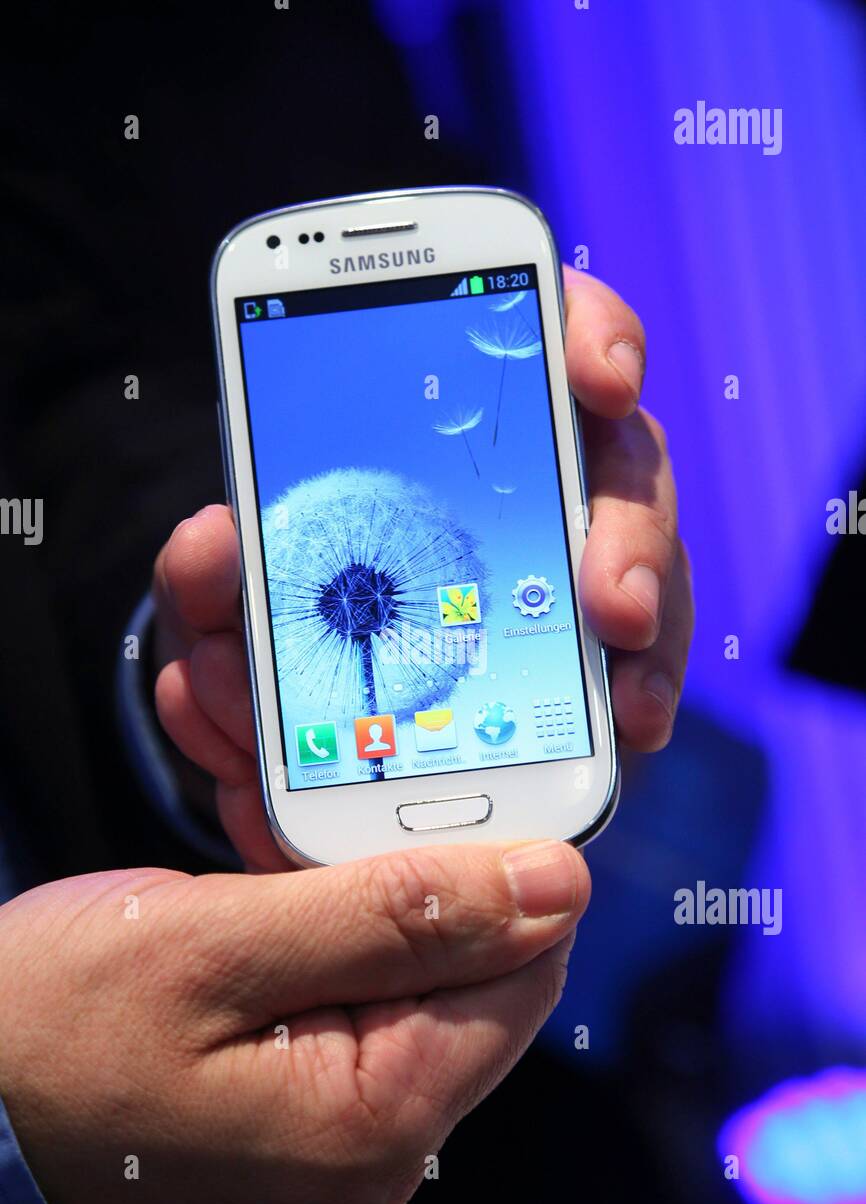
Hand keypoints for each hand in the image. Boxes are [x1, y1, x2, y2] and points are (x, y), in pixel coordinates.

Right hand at [0, 840, 585, 1203]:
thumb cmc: (46, 1033)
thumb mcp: (218, 944)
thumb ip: (396, 914)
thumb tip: (552, 885)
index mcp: (376, 1125)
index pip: (525, 972)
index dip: (500, 868)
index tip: (442, 788)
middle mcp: (378, 1157)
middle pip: (474, 979)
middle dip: (414, 878)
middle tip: (326, 816)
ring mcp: (341, 1147)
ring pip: (416, 984)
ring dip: (363, 902)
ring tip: (274, 860)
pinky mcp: (307, 1122)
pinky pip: (362, 1008)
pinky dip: (330, 941)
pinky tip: (269, 905)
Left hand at [153, 268, 693, 870]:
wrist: (305, 748)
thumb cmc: (274, 645)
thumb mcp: (224, 610)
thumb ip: (205, 579)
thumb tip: (215, 542)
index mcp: (450, 436)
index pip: (538, 340)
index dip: (588, 334)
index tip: (602, 375)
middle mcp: (536, 486)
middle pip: (623, 467)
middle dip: (631, 530)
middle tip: (611, 600)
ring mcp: (578, 576)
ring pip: (653, 570)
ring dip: (651, 628)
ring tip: (623, 698)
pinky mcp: (600, 664)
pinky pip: (645, 669)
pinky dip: (638, 702)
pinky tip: (629, 733)